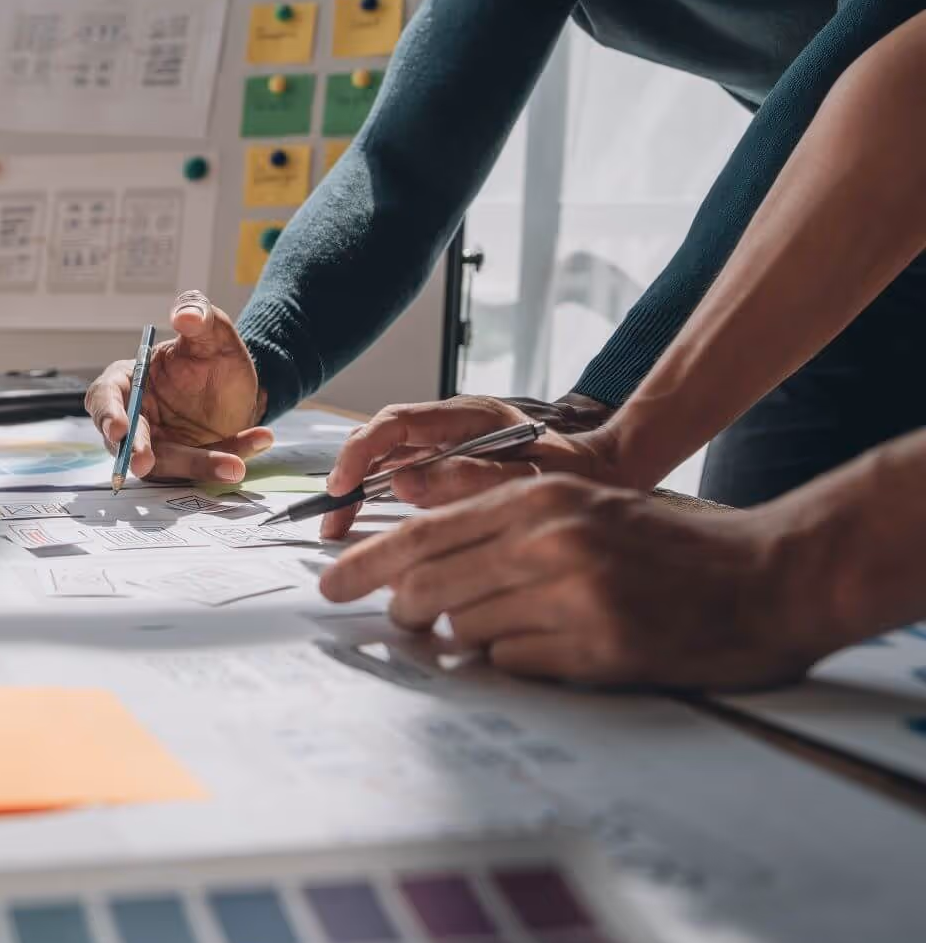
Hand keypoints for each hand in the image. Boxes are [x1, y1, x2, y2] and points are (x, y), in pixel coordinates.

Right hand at [84, 291, 271, 482]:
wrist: (240, 386)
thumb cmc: (213, 357)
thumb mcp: (213, 332)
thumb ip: (199, 313)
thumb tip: (185, 315)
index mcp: (128, 380)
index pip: (104, 397)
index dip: (107, 414)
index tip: (119, 428)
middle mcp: (136, 417)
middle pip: (125, 441)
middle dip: (136, 452)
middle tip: (146, 463)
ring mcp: (158, 445)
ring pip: (167, 463)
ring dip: (198, 465)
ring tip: (234, 464)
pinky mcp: (183, 463)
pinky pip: (201, 467)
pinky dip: (228, 458)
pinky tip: (259, 440)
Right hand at [318, 392, 623, 538]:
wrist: (609, 470)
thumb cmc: (576, 473)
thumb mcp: (529, 478)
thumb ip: (469, 478)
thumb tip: (403, 483)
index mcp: (469, 416)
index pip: (396, 423)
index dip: (360, 454)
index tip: (342, 488)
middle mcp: (451, 423)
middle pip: (381, 439)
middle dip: (349, 476)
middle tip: (333, 521)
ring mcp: (447, 441)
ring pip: (385, 456)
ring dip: (359, 488)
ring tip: (342, 526)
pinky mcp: (448, 461)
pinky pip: (401, 471)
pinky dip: (378, 494)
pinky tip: (370, 521)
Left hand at [318, 474, 833, 690]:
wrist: (771, 574)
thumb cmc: (673, 544)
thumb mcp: (586, 509)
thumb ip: (508, 529)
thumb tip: (421, 569)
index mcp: (540, 501)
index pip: (424, 534)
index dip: (367, 563)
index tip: (328, 586)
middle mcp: (549, 543)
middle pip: (428, 587)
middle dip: (405, 612)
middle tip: (404, 622)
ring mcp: (572, 597)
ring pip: (466, 631)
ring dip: (468, 639)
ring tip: (508, 628)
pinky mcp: (598, 649)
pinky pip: (515, 665)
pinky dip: (517, 663)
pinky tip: (552, 650)